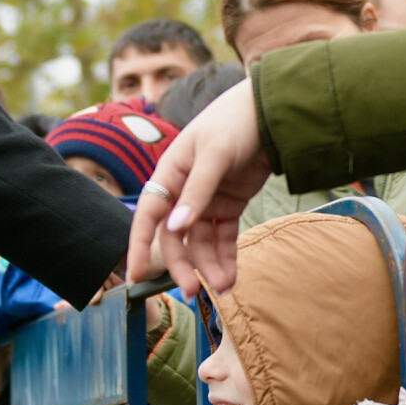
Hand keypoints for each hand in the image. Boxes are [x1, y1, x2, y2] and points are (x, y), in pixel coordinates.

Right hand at [126, 79, 270, 296]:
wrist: (269, 113)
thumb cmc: (233, 123)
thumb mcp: (214, 154)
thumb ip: (197, 192)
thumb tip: (176, 228)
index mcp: (170, 174)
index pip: (148, 216)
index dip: (139, 246)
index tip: (135, 276)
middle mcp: (184, 191)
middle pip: (176, 236)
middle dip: (183, 264)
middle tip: (191, 291)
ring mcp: (207, 200)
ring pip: (201, 242)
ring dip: (209, 266)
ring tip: (223, 287)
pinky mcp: (229, 205)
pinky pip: (223, 237)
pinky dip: (226, 257)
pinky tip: (231, 277)